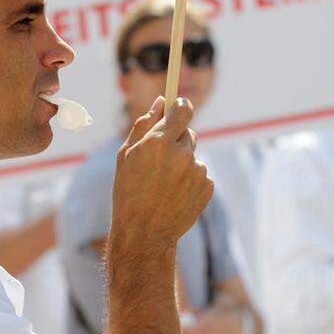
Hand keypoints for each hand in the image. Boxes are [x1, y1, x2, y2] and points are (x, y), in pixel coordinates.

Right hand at [110, 97, 212, 252]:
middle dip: (177, 141)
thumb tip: (161, 101)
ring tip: (164, 184)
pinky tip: (175, 194)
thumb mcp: (126, 155)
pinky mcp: (207, 187)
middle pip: (188, 133)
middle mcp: (182, 154)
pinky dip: (191, 181)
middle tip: (160, 161)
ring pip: (193, 156)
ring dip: (183, 164)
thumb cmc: (128, 191)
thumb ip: (144, 125)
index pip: (182, 109)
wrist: (144, 232)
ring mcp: (197, 171)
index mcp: (159, 142)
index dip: (180, 107)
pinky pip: (200, 174)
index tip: (178, 108)